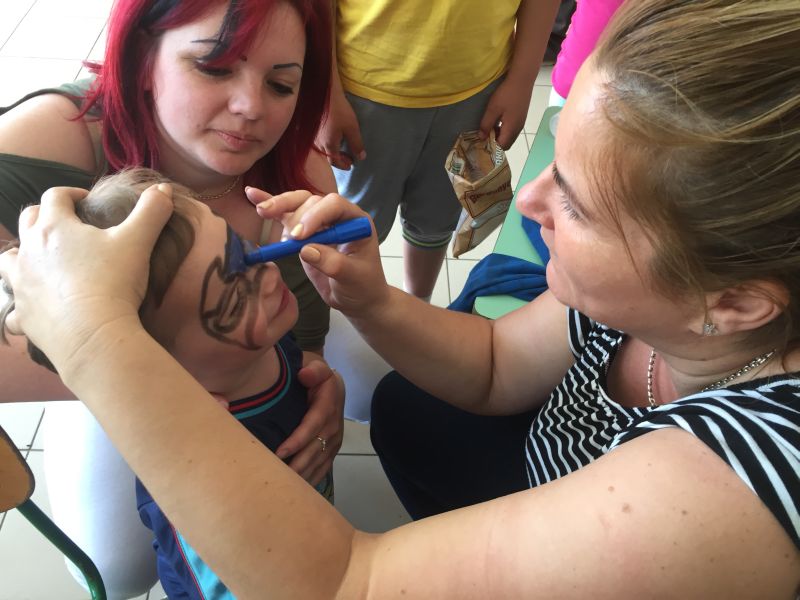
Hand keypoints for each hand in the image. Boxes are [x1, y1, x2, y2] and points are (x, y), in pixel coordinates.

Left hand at [0, 184, 172, 368]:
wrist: (93, 335)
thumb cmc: (113, 282)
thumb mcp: (139, 242)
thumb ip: (151, 211)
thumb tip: (164, 189)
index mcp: (54, 227)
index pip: (56, 196)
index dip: (72, 194)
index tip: (88, 202)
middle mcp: (30, 250)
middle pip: (28, 221)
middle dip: (45, 217)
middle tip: (69, 227)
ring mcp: (21, 282)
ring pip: (8, 260)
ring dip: (21, 255)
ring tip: (41, 262)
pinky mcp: (23, 313)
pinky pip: (12, 309)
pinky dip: (21, 305)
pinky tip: (33, 308)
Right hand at [246, 188, 389, 319]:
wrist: (356, 297)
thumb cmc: (361, 287)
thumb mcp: (352, 278)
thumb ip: (333, 263)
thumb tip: (306, 250)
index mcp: (355, 221)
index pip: (334, 205)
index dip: (315, 216)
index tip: (300, 237)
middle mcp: (337, 216)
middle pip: (312, 201)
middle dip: (296, 217)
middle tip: (289, 241)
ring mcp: (319, 221)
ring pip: (298, 203)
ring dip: (279, 206)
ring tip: (263, 212)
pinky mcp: (303, 231)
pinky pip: (287, 214)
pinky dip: (271, 204)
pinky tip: (253, 194)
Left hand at [275, 355, 344, 485]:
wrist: (333, 386)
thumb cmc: (316, 376)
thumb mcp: (316, 366)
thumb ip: (313, 370)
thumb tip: (305, 375)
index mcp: (328, 405)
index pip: (313, 425)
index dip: (298, 440)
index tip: (280, 452)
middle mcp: (334, 426)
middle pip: (316, 449)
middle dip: (298, 465)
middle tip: (278, 478)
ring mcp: (335, 440)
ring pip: (320, 462)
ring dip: (304, 475)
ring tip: (285, 488)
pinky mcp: (332, 449)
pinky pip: (324, 467)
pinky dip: (312, 478)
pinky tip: (299, 489)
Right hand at [315, 85, 365, 169]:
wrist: (324, 94)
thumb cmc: (339, 111)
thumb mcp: (352, 128)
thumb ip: (356, 144)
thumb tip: (361, 157)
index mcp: (329, 145)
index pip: (335, 161)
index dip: (343, 165)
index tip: (351, 165)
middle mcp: (319, 144)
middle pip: (328, 157)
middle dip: (339, 160)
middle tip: (348, 159)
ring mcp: (313, 137)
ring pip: (323, 150)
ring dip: (332, 153)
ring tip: (341, 150)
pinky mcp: (311, 129)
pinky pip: (319, 143)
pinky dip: (327, 146)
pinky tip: (332, 140)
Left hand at [478, 77, 532, 149]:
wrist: (522, 80)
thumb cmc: (506, 94)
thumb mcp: (493, 109)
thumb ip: (486, 124)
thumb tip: (481, 137)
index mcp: (511, 129)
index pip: (502, 146)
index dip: (491, 147)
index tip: (481, 142)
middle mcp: (518, 129)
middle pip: (506, 144)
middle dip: (495, 143)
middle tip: (485, 136)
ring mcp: (521, 123)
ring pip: (509, 137)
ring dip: (500, 136)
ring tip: (489, 128)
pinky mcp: (521, 117)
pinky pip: (512, 130)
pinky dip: (504, 130)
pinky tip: (497, 122)